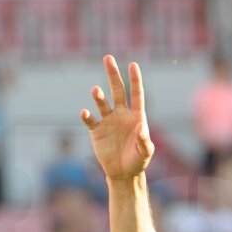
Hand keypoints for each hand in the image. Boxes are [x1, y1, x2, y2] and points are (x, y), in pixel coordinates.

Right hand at [81, 55, 154, 179]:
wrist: (123, 173)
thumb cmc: (138, 161)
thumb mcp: (146, 152)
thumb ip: (145, 140)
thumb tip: (141, 127)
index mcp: (136, 116)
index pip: (136, 93)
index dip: (135, 79)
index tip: (133, 64)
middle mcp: (121, 114)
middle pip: (117, 90)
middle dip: (113, 75)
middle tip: (108, 58)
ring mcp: (108, 121)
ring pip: (102, 103)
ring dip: (98, 96)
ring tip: (96, 90)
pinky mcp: (96, 131)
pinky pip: (90, 120)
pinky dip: (87, 116)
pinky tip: (85, 113)